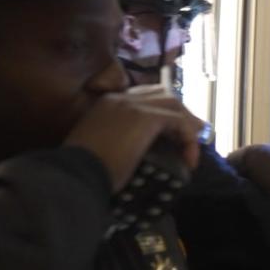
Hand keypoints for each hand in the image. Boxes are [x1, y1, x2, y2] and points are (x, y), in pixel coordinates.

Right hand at [64, 84, 203, 190]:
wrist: (74, 175)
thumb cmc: (81, 171)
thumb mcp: (99, 149)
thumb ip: (116, 141)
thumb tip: (137, 153)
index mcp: (106, 103)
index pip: (143, 97)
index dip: (162, 111)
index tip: (173, 131)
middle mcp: (119, 98)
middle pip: (162, 95)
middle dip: (181, 113)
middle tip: (194, 132)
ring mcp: (133, 105)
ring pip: (173, 105)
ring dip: (188, 125)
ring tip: (195, 145)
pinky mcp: (147, 117)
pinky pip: (179, 122)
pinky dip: (189, 139)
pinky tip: (190, 159)